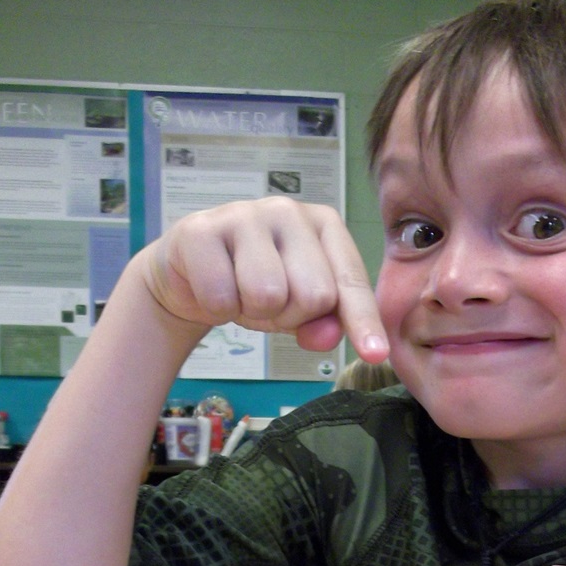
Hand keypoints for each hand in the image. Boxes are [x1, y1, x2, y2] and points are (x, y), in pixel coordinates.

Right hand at [140, 197, 388, 358]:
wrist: (190, 273)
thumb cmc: (255, 284)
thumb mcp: (298, 309)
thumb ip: (323, 322)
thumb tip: (326, 338)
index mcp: (325, 225)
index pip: (351, 281)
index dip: (363, 322)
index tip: (375, 354)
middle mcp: (289, 211)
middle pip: (315, 295)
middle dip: (291, 315)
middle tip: (269, 303)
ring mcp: (244, 214)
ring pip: (268, 295)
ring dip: (252, 312)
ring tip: (241, 293)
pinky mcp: (200, 229)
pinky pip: (222, 297)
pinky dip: (217, 308)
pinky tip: (212, 287)